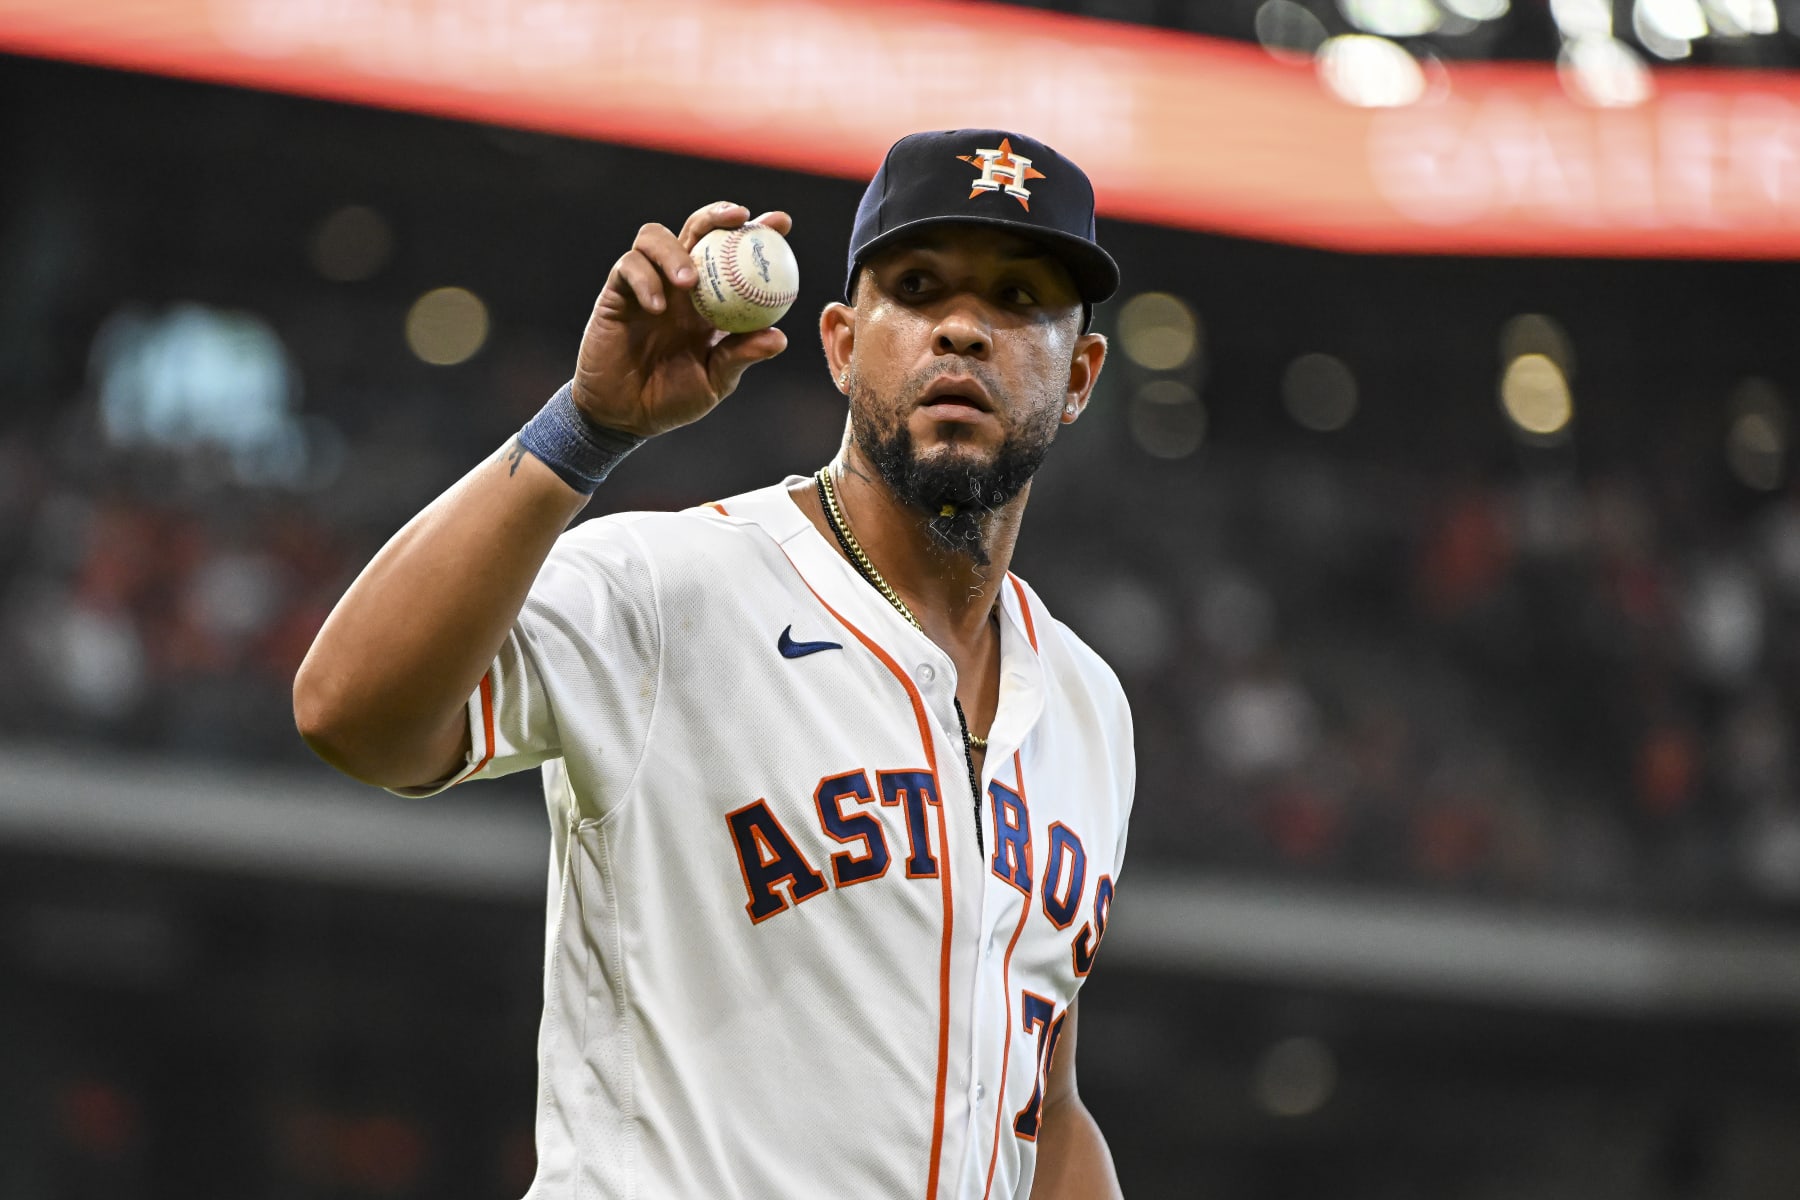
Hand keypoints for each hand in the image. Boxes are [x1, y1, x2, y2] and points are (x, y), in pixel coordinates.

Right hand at [572, 202, 791, 437]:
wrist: (624, 415)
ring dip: (674, 250)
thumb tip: (779, 338)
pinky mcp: (616, 293)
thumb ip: (741, 355)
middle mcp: (679, 284)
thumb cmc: (672, 398)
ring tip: (688, 281)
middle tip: (738, 217)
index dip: (757, 231)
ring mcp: (647, 284)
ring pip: (655, 237)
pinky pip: (628, 267)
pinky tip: (657, 307)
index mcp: (710, 300)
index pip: (734, 254)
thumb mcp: (716, 380)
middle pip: (696, 229)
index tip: (781, 222)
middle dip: (717, 215)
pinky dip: (644, 280)